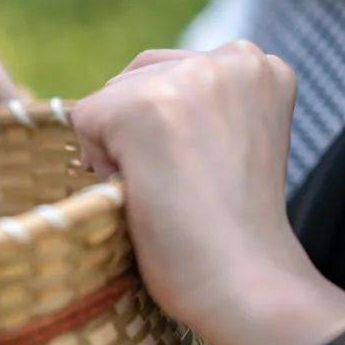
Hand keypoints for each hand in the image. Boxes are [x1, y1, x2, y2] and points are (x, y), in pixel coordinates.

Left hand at [72, 41, 344, 344]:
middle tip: (180, 189)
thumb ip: (201, 108)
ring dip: (117, 147)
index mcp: (260, 66)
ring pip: (108, 99)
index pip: (172, 74)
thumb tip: (115, 103)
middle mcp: (231, 58)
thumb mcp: (234, 143)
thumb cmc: (231, 234)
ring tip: (164, 192)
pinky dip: (98, 163)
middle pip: (136, 77)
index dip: (167, 130)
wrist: (246, 286)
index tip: (201, 175)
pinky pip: (83, 120)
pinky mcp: (142, 105)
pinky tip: (141, 194)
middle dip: (137, 131)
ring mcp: (187, 78)